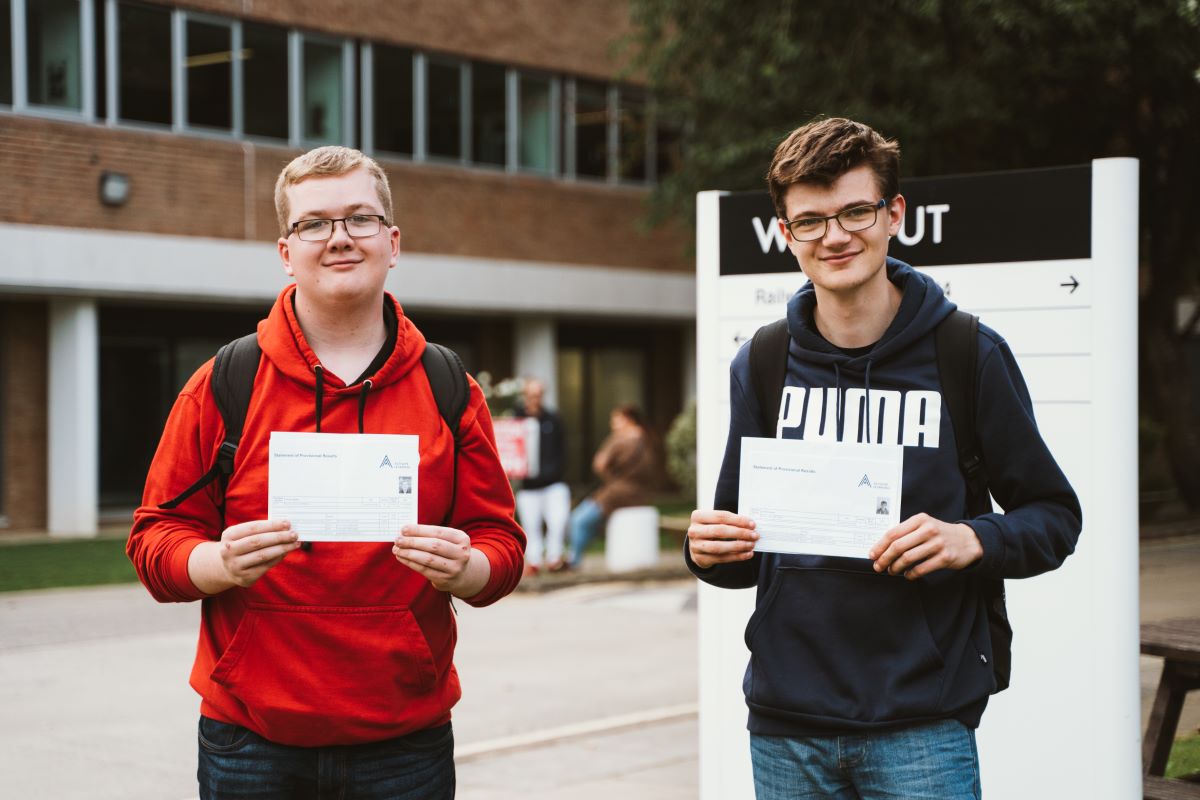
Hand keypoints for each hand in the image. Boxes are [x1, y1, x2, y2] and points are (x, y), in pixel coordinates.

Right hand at [215, 519, 299, 588]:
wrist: (227, 568)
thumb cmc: (241, 546)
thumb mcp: (243, 535)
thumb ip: (260, 530)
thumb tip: (285, 527)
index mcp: (229, 535)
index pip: (253, 528)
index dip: (271, 525)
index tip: (287, 523)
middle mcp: (228, 551)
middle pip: (258, 541)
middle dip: (278, 537)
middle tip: (294, 534)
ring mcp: (235, 566)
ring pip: (263, 555)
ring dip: (282, 548)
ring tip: (295, 543)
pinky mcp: (245, 577)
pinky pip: (265, 566)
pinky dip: (278, 558)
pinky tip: (286, 552)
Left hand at [393, 524, 477, 593]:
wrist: (462, 574)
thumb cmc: (449, 551)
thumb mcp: (447, 540)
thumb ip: (430, 535)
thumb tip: (406, 532)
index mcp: (462, 539)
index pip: (438, 532)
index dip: (420, 530)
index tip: (404, 529)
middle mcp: (461, 554)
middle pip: (433, 546)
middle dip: (413, 542)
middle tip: (398, 539)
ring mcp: (454, 568)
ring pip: (428, 559)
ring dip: (409, 553)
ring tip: (397, 549)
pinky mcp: (445, 579)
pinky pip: (424, 570)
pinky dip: (410, 563)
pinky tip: (402, 557)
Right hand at [686, 509, 757, 569]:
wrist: (698, 545)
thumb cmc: (711, 528)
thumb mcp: (715, 521)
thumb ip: (730, 521)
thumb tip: (750, 525)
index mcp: (697, 516)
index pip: (721, 517)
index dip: (738, 520)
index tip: (752, 524)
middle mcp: (694, 531)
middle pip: (719, 531)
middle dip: (740, 533)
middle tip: (754, 535)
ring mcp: (695, 546)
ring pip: (719, 547)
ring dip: (738, 546)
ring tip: (751, 545)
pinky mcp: (700, 559)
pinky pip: (721, 558)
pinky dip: (736, 556)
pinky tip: (747, 554)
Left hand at [868, 513, 982, 579]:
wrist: (968, 540)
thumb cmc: (940, 534)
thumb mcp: (924, 526)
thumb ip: (906, 532)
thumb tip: (882, 547)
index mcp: (920, 520)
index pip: (893, 533)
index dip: (880, 546)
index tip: (872, 555)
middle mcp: (928, 529)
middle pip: (898, 546)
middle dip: (884, 558)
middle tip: (878, 566)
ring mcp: (937, 544)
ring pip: (908, 558)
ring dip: (896, 567)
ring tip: (892, 571)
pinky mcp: (945, 557)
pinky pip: (921, 568)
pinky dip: (910, 574)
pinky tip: (907, 575)